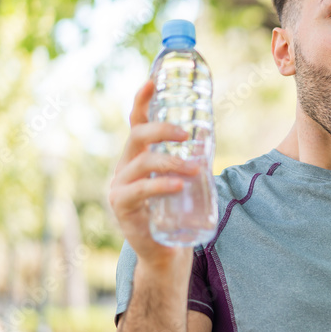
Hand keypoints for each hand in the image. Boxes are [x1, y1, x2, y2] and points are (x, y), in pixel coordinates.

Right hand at [108, 78, 199, 269]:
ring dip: (171, 162)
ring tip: (196, 169)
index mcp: (138, 155)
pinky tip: (178, 185)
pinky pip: (140, 190)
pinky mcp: (122, 206)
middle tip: (186, 134)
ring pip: (142, 163)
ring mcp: (120, 186)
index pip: (136, 122)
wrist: (165, 250)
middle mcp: (125, 166)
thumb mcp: (182, 179)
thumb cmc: (176, 210)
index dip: (142, 100)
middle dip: (162, 129)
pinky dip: (161, 184)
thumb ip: (190, 159)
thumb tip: (210, 135)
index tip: (152, 80)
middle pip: (137, 136)